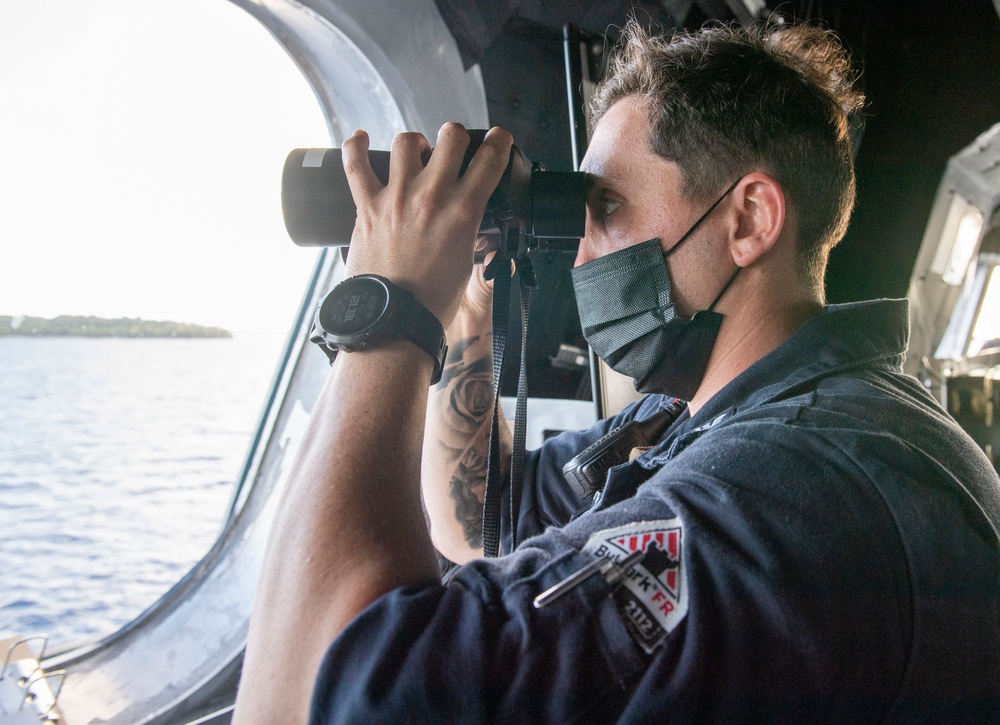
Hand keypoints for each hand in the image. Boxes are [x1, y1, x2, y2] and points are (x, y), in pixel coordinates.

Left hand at [340, 123, 512, 328]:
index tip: (498, 138)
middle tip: (453, 149)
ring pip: (407, 142)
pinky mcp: (367, 206)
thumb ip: (473, 238)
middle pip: (450, 136)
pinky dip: (356, 146)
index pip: (490, 159)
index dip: (499, 141)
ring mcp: (396, 197)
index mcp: (463, 212)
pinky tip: (360, 138)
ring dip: (416, 143)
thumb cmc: (431, 301)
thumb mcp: (466, 265)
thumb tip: (481, 231)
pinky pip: (355, 164)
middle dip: (455, 137)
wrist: (395, 320)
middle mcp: (431, 197)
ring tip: (416, 155)